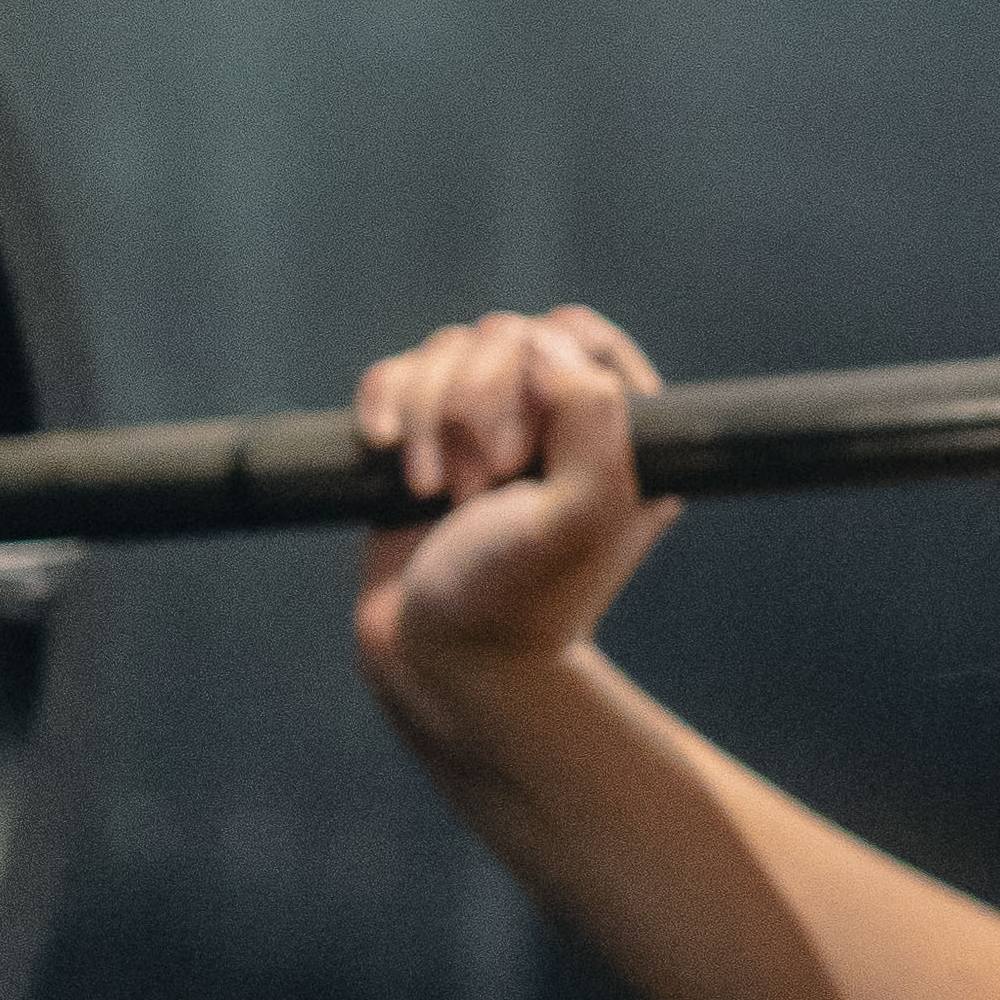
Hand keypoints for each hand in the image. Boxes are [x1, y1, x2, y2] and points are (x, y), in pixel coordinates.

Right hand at [351, 304, 680, 749]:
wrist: (436, 663)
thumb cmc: (514, 599)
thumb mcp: (579, 513)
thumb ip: (591, 415)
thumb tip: (544, 339)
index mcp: (616, 437)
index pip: (581, 335)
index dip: (540, 367)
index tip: (524, 448)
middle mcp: (553, 426)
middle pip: (503, 336)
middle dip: (474, 402)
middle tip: (477, 488)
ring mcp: (484, 431)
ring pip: (445, 351)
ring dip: (429, 415)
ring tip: (433, 491)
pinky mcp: (421, 443)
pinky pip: (395, 375)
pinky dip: (384, 402)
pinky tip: (384, 449)